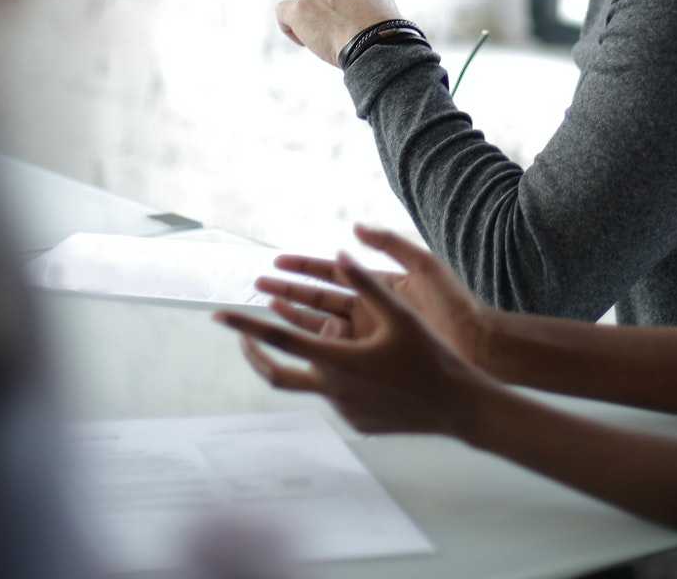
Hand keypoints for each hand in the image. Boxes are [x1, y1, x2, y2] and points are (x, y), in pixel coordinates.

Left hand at [215, 251, 492, 437]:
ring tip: (328, 331)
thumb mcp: (400, 315)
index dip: (245, 326)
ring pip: (311, 379)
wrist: (458, 407)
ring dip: (309, 356)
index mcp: (338, 361)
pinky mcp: (356, 422)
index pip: (279, 339)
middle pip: (276, 372)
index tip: (218, 315)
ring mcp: (343, 410)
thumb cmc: (431, 356)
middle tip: (241, 333)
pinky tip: (366, 363)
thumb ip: (367, 284)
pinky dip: (336, 374)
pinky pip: (334, 394)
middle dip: (254, 351)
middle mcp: (332, 390)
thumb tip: (342, 254)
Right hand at [256, 224, 493, 367]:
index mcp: (381, 285)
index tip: (275, 261)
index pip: (333, 272)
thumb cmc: (456, 306)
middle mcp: (372, 310)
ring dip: (294, 318)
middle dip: (288, 291)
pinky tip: (294, 347)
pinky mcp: (376, 360)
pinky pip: (338, 353)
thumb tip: (355, 227)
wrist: (480, 346)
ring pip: (323, 325)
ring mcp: (372, 336)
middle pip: (320, 298)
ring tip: (266, 310)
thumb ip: (390, 244)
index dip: (303, 266)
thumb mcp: (424, 266)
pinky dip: (315, 348)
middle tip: (256, 287)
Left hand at [275, 0, 403, 65]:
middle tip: (338, 30)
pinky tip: (303, 41)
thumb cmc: (383, 32)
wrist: (374, 43)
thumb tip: (361, 6)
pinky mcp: (299, 8)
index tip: (347, 16)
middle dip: (325, 8)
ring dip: (310, 18)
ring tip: (326, 41)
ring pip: (304, 2)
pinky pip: (283, 11)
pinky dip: (289, 26)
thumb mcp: (384, 6)